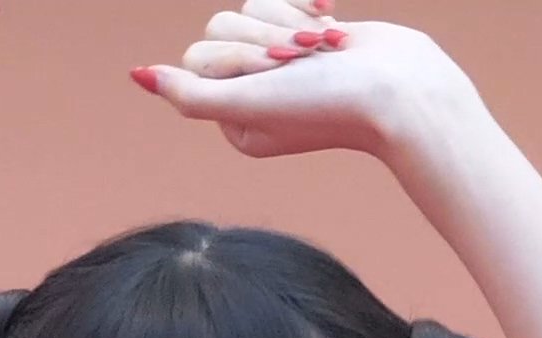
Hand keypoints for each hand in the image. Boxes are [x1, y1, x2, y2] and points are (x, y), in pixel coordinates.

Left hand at [133, 4, 477, 161]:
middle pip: (221, 27)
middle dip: (266, 35)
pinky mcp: (306, 36)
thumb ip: (189, 94)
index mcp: (234, 121)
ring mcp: (281, 66)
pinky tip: (334, 30)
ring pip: (251, 7)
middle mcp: (252, 94)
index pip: (200, 56)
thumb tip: (138, 75)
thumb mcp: (249, 104)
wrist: (404, 89)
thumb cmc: (330, 103)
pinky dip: (305, 5)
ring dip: (289, 21)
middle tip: (304, 61)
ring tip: (324, 49)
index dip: (240, 54)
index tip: (278, 72)